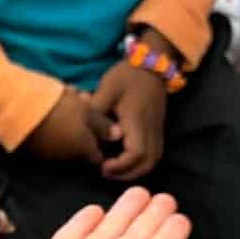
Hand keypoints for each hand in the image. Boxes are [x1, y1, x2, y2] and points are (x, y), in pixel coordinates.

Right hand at [30, 88, 119, 164]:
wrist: (21, 110)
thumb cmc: (61, 109)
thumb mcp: (87, 112)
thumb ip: (103, 126)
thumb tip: (118, 136)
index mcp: (83, 150)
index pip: (98, 156)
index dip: (101, 144)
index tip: (101, 130)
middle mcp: (67, 159)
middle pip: (81, 148)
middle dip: (85, 130)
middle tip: (83, 105)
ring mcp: (49, 156)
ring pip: (66, 141)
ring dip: (69, 126)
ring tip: (67, 102)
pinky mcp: (34, 150)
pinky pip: (51, 138)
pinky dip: (55, 126)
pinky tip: (52, 109)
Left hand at [91, 39, 168, 181]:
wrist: (151, 64)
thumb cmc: (127, 76)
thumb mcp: (107, 88)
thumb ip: (96, 109)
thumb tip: (83, 129)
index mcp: (138, 121)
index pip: (136, 154)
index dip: (120, 166)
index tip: (103, 166)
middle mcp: (151, 129)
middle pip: (147, 163)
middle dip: (127, 174)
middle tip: (105, 173)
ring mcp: (157, 130)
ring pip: (153, 161)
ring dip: (134, 171)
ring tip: (113, 170)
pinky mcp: (157, 129)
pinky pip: (153, 154)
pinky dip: (140, 163)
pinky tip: (123, 161)